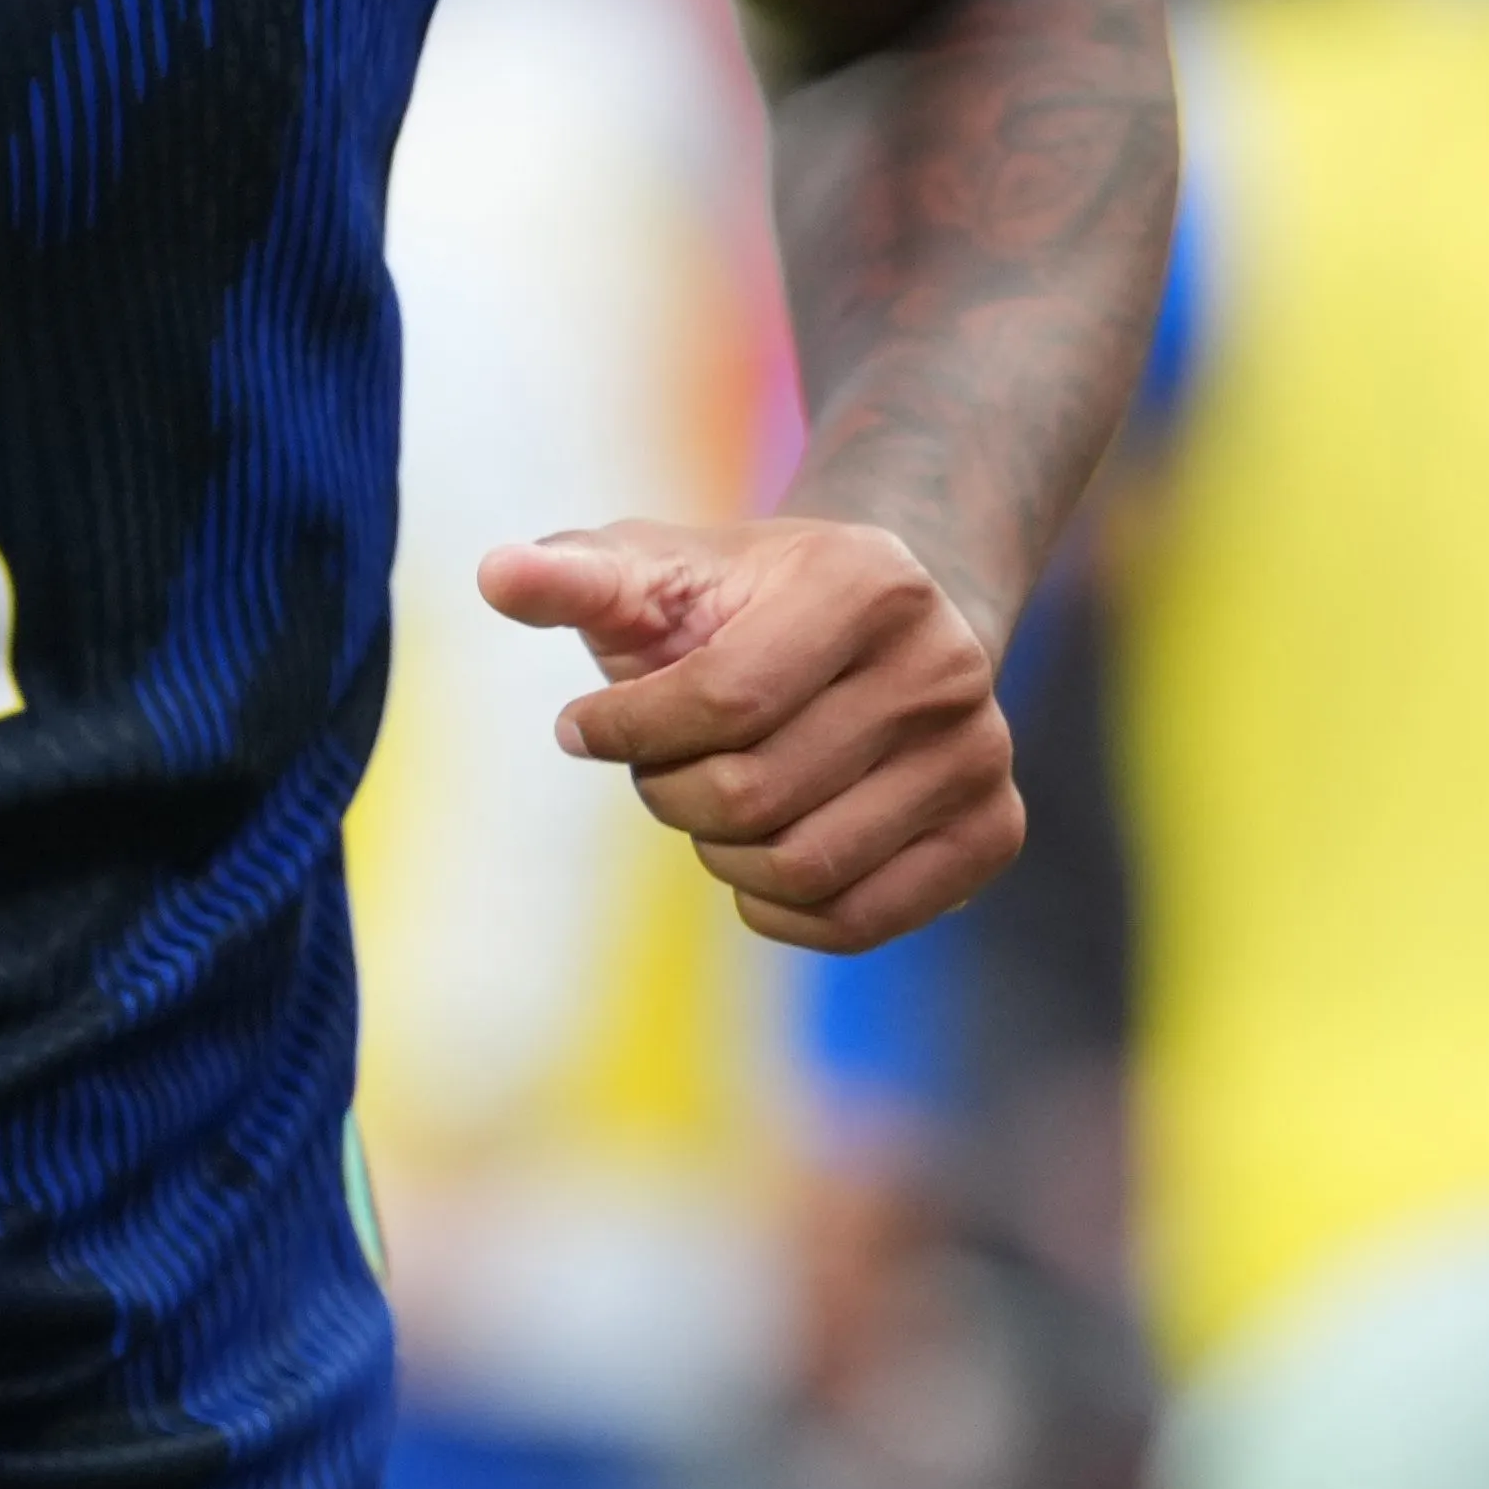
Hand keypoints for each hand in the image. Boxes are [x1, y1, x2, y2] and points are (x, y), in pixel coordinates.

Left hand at [481, 516, 1016, 948]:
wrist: (875, 622)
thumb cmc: (740, 600)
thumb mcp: (656, 569)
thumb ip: (575, 575)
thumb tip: (494, 576)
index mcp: (867, 582)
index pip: (723, 699)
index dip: (628, 732)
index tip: (578, 728)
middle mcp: (945, 666)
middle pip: (756, 794)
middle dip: (669, 794)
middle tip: (656, 768)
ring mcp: (980, 754)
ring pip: (806, 867)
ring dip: (720, 854)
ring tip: (709, 804)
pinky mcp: (994, 832)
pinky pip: (862, 919)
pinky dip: (780, 909)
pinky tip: (756, 861)